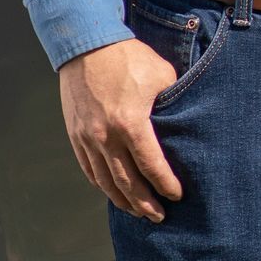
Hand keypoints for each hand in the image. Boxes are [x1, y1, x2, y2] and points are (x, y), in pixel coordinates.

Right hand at [57, 35, 184, 220]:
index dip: (166, 185)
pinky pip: (89, 169)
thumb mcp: (162, 75)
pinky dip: (102, 185)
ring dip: (123, 201)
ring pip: (105, 182)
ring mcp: (87, 138)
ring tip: (138, 213)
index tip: (177, 195)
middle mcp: (106, 136)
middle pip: (127, 183)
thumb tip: (185, 122)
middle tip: (159, 216)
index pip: (151, 166)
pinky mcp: (75, 135)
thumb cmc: (128, 57)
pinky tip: (113, 193)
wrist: (86, 44)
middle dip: (145, 204)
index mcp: (131, 123)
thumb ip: (173, 104)